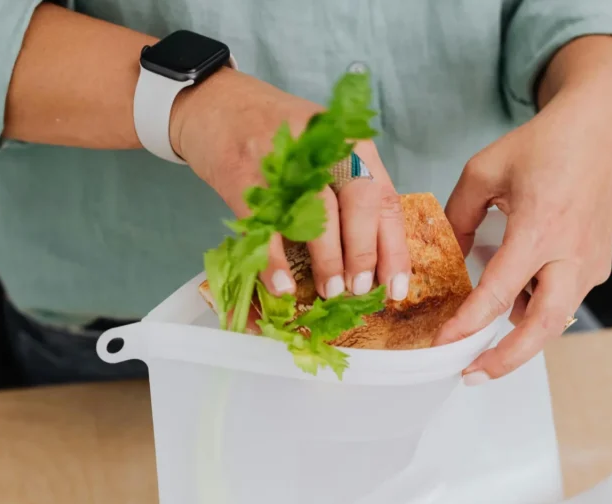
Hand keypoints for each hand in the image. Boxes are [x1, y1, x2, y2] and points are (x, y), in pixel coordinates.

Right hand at [170, 68, 410, 299]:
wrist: (216, 103)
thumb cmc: (278, 135)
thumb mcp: (325, 151)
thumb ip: (350, 192)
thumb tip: (370, 261)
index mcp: (351, 142)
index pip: (385, 199)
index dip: (393, 249)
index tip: (394, 287)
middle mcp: (324, 147)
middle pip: (358, 202)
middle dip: (362, 254)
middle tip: (357, 290)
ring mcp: (283, 159)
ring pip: (317, 213)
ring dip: (327, 259)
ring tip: (329, 292)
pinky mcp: (244, 174)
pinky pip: (266, 224)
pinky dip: (274, 260)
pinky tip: (283, 286)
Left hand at [434, 38, 611, 382]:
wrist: (603, 129)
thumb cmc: (546, 144)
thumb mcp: (484, 171)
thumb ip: (458, 216)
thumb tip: (446, 255)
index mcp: (540, 228)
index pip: (498, 292)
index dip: (468, 324)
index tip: (444, 343)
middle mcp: (571, 253)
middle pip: (541, 327)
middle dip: (506, 359)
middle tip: (472, 375)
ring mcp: (591, 263)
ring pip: (554, 319)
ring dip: (520, 336)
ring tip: (484, 337)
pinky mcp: (599, 265)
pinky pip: (563, 299)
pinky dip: (537, 309)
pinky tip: (514, 299)